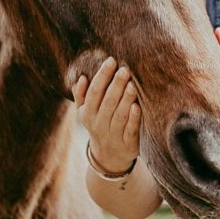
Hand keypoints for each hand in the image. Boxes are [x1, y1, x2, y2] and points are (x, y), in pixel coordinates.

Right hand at [74, 57, 140, 174]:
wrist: (108, 158)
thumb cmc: (99, 125)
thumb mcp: (85, 113)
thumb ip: (81, 95)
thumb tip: (82, 77)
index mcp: (87, 114)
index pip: (94, 92)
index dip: (102, 76)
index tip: (111, 60)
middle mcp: (98, 124)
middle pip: (107, 102)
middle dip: (116, 85)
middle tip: (125, 69)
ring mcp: (113, 135)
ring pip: (118, 116)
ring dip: (125, 100)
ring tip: (132, 84)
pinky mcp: (127, 144)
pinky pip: (130, 131)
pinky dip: (133, 119)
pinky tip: (137, 106)